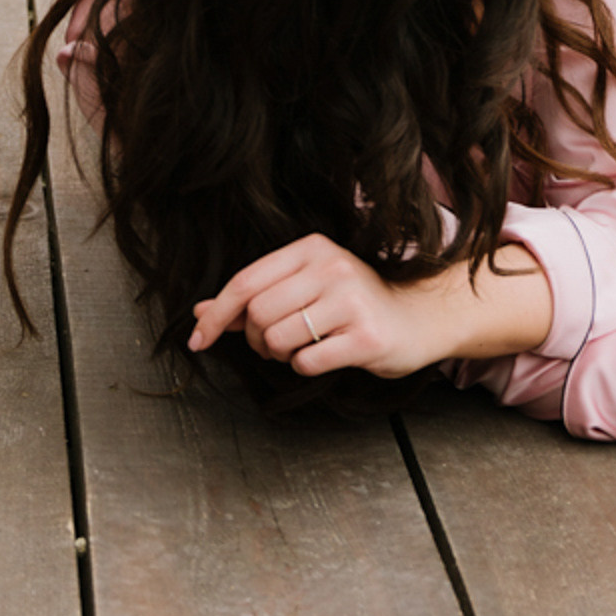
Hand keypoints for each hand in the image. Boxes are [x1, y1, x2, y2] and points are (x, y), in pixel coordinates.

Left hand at [189, 232, 442, 379]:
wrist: (417, 318)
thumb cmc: (353, 304)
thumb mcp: (304, 287)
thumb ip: (253, 298)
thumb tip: (199, 313)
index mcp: (312, 248)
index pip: (246, 280)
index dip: (216, 313)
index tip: (198, 339)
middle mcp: (331, 267)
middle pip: (258, 313)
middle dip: (256, 339)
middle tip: (274, 344)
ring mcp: (351, 301)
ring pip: (278, 338)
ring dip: (280, 355)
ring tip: (302, 347)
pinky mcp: (366, 336)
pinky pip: (307, 362)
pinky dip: (304, 366)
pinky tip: (325, 355)